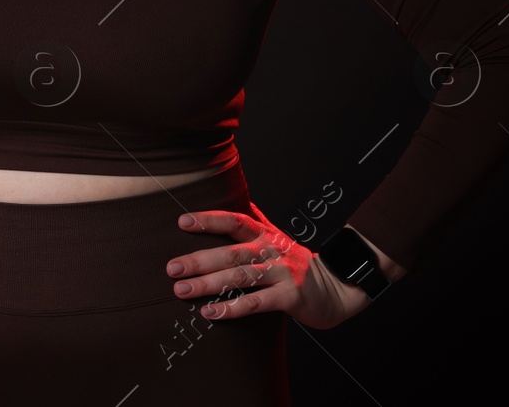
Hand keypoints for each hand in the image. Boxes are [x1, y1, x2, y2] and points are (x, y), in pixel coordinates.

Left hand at [165, 202, 370, 329]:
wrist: (336, 288)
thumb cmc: (296, 264)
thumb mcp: (276, 237)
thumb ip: (255, 221)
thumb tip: (235, 197)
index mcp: (265, 233)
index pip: (235, 221)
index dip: (209, 220)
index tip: (182, 222)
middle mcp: (272, 249)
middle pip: (231, 252)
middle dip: (199, 260)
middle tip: (172, 268)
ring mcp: (283, 272)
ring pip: (240, 277)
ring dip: (208, 284)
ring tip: (182, 291)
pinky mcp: (291, 297)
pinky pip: (256, 302)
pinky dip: (232, 308)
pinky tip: (210, 313)